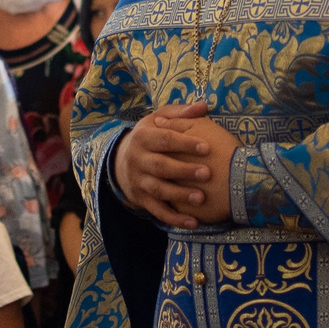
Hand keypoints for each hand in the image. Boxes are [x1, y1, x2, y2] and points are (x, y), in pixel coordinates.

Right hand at [115, 103, 231, 228]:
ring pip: (158, 189)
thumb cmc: (150, 135)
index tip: (207, 147)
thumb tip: (204, 105)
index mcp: (143, 137)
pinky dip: (174, 218)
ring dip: (179, 195)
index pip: (165, 139)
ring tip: (201, 198)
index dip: (185, 143)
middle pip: (161, 166)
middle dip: (184, 170)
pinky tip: (192, 222)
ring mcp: (138, 181)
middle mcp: (137, 159)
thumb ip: (180, 113)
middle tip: (207, 173)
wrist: (121, 160)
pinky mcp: (141, 199)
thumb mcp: (158, 119)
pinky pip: (157, 210)